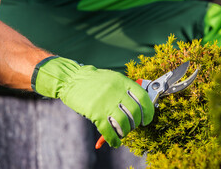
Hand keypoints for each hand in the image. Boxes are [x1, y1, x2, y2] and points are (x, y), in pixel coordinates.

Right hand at [31, 56, 153, 147]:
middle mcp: (116, 91)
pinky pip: (108, 130)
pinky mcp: (95, 112)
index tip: (147, 119)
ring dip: (125, 131)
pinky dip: (113, 139)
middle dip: (136, 123)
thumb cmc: (95, 80)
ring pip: (124, 123)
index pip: (142, 97)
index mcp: (123, 81)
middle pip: (135, 112)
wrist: (72, 79)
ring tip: (123, 133)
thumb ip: (126, 89)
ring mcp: (105, 102)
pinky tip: (115, 142)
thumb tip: (140, 105)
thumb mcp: (113, 78)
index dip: (148, 111)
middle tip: (133, 126)